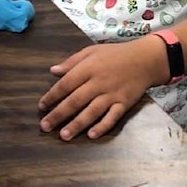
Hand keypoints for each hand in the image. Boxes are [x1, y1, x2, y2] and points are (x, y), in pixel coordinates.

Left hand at [38, 38, 166, 140]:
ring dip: (76, 124)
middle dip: (58, 115)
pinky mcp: (124, 103)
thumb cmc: (116, 54)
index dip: (52, 96)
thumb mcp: (92, 51)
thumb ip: (72, 62)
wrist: (145, 59)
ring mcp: (112, 94)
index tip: (41, 107)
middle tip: (45, 126)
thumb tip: (53, 71)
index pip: (65, 84)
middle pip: (75, 101)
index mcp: (88, 68)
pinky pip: (112, 117)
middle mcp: (98, 82)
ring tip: (63, 135)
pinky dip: (102, 126)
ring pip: (91, 112)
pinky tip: (91, 135)